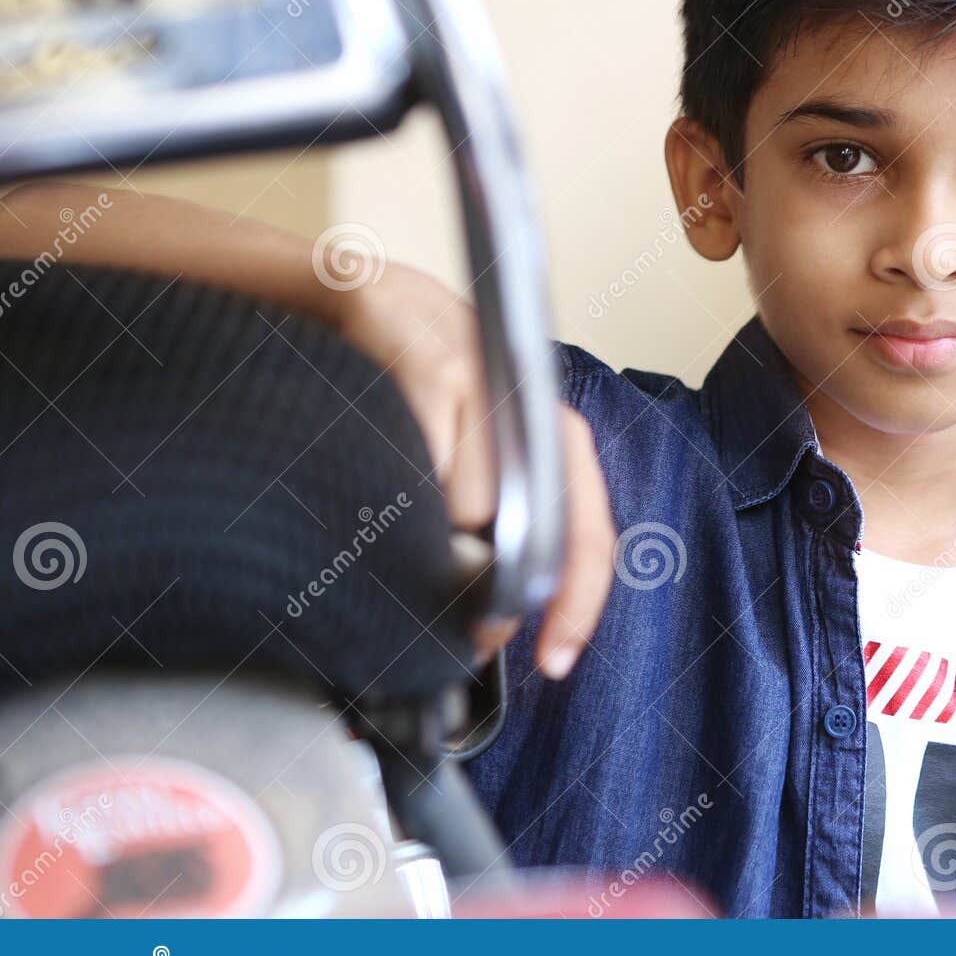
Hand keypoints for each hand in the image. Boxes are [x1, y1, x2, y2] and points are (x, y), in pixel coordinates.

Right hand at [338, 265, 615, 677]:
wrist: (363, 295)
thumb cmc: (420, 386)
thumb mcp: (480, 449)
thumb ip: (504, 519)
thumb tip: (498, 620)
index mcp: (555, 436)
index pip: (591, 535)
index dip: (578, 606)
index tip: (553, 660)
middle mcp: (535, 408)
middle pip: (525, 535)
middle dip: (483, 582)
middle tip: (445, 594)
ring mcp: (487, 385)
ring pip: (467, 510)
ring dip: (424, 525)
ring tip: (397, 480)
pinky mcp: (431, 367)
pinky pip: (418, 470)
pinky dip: (392, 481)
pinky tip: (376, 450)